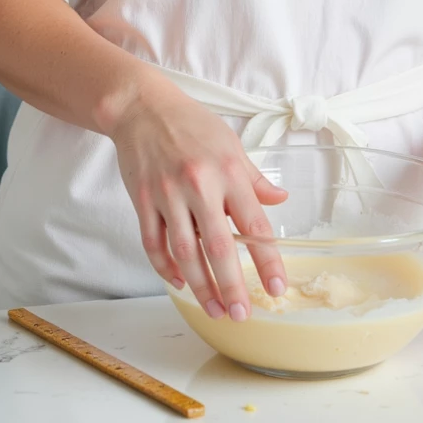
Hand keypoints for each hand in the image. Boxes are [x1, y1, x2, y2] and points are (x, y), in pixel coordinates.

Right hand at [111, 79, 288, 319]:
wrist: (142, 108)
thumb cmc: (191, 125)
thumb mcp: (231, 145)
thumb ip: (255, 179)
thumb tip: (280, 202)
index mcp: (227, 171)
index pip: (253, 224)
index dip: (267, 260)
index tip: (277, 287)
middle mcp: (198, 185)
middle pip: (218, 247)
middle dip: (232, 286)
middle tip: (243, 314)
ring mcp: (167, 195)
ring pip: (185, 252)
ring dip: (201, 286)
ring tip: (216, 310)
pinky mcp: (143, 202)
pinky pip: (154, 244)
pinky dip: (166, 268)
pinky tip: (181, 283)